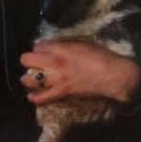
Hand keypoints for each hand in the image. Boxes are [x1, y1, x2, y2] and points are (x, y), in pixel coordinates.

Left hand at [20, 41, 140, 105]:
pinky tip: (32, 95)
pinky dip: (34, 97)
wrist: (113, 75)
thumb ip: (66, 45)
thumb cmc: (102, 57)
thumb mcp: (83, 43)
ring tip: (30, 79)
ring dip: (28, 79)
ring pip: (28, 80)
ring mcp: (56, 79)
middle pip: (27, 59)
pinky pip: (41, 98)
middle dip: (28, 60)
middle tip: (33, 64)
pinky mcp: (61, 93)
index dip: (40, 48)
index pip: (39, 45)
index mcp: (61, 48)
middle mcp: (55, 62)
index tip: (43, 51)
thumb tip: (54, 46)